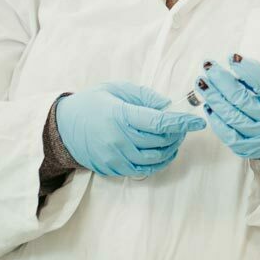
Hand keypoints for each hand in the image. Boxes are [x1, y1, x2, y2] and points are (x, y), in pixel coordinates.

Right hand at [55, 82, 204, 177]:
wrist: (61, 128)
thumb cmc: (91, 104)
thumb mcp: (117, 90)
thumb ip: (145, 97)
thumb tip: (170, 106)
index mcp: (120, 115)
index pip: (159, 123)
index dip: (182, 123)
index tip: (198, 122)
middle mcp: (118, 139)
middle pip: (161, 141)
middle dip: (179, 134)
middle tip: (183, 125)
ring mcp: (116, 157)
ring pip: (156, 158)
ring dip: (172, 149)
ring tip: (174, 138)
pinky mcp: (114, 169)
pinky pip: (145, 169)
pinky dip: (159, 161)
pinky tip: (163, 151)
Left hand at [196, 54, 259, 159]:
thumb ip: (257, 78)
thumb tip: (232, 62)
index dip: (248, 70)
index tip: (232, 57)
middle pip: (242, 100)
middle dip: (221, 81)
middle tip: (209, 67)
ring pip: (232, 116)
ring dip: (213, 98)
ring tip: (203, 83)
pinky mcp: (249, 149)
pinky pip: (228, 135)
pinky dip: (216, 120)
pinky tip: (209, 106)